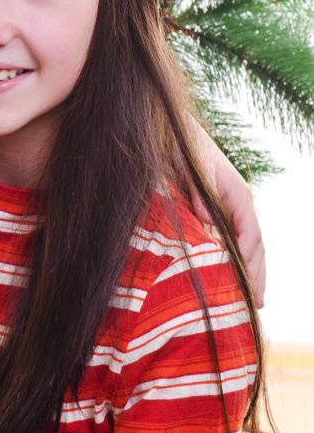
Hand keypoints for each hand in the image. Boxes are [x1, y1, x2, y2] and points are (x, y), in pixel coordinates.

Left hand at [187, 121, 265, 307]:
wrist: (175, 130)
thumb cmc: (183, 144)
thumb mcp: (191, 163)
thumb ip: (200, 189)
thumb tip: (207, 219)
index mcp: (237, 193)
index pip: (249, 232)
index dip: (248, 258)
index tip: (243, 281)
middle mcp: (239, 203)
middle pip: (255, 244)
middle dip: (257, 274)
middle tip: (256, 303)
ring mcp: (231, 209)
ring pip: (250, 246)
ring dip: (254, 273)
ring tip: (254, 300)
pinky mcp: (220, 212)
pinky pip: (236, 241)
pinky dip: (240, 261)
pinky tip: (237, 278)